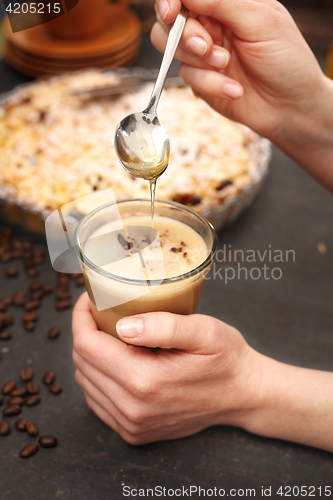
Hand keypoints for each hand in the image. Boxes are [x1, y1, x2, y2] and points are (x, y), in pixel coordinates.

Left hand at [72, 293, 259, 444]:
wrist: (243, 395)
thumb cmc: (226, 358)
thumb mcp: (204, 332)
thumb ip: (163, 326)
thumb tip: (122, 325)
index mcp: (144, 381)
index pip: (87, 346)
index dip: (81, 318)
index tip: (89, 299)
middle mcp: (132, 409)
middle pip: (82, 364)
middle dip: (84, 332)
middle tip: (99, 311)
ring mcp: (131, 425)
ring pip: (86, 383)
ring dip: (90, 355)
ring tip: (106, 333)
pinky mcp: (134, 432)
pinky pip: (97, 401)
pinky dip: (98, 377)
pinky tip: (114, 360)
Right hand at [151, 0, 325, 139]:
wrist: (290, 106)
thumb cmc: (286, 59)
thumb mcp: (261, 21)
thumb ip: (222, 2)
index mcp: (226, 3)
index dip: (170, 1)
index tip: (172, 13)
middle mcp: (211, 25)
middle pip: (171, 20)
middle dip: (184, 34)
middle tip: (207, 47)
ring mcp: (204, 54)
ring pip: (172, 48)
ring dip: (198, 60)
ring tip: (226, 64)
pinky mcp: (202, 80)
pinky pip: (187, 76)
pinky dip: (210, 83)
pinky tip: (234, 89)